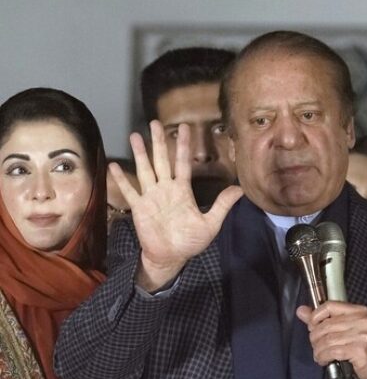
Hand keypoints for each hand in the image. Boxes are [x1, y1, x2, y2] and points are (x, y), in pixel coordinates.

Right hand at [109, 120, 242, 289]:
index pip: (183, 162)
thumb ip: (222, 205)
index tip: (184, 127)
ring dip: (140, 154)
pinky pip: (130, 191)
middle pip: (162, 160)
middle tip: (154, 122)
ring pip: (145, 170)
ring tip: (134, 136)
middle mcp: (166, 189)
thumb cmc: (190, 241)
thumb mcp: (211, 223)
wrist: (171, 257)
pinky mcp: (139, 208)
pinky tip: (114, 166)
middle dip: (159, 142)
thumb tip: (241, 190)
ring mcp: (151, 197)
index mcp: (182, 190)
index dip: (184, 145)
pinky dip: (122, 180)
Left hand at [296, 301, 366, 378]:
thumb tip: (301, 311)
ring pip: (328, 340)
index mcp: (358, 311)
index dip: (315, 316)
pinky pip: (333, 351)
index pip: (330, 306)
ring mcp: (362, 335)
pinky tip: (324, 360)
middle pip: (327, 325)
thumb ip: (322, 319)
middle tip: (315, 345)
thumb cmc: (360, 346)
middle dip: (315, 337)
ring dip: (318, 350)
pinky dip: (324, 357)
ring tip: (318, 355)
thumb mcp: (343, 329)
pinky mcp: (360, 350)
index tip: (311, 326)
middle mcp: (362, 320)